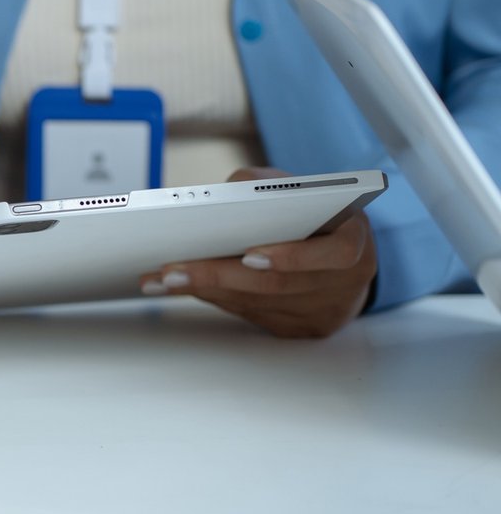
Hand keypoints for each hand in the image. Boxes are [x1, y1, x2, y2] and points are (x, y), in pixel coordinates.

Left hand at [139, 167, 377, 337]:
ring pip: (256, 303)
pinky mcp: (297, 328)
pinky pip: (249, 314)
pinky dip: (211, 298)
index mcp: (355, 242)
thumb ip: (268, 185)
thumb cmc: (318, 215)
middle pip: (277, 285)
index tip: (249, 254)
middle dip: (219, 275)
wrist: (342, 257)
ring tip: (158, 278)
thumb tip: (226, 192)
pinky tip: (178, 287)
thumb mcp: (304, 189)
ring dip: (203, 290)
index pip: (334, 254)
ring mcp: (321, 311)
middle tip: (172, 270)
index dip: (292, 256)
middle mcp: (343, 283)